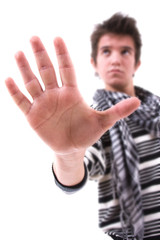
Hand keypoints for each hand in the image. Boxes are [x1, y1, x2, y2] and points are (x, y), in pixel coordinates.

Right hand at [5, 36, 139, 154]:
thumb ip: (117, 111)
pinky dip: (15, 92)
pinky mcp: (33, 116)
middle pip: (47, 71)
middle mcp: (56, 95)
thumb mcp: (103, 122)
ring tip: (19, 53)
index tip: (57, 38)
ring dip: (25, 69)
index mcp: (72, 93)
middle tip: (34, 37)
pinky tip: (8, 79)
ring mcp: (43, 104)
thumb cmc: (86, 134)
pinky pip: (22, 101)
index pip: (66, 69)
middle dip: (41, 55)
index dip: (62, 54)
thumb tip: (138, 101)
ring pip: (32, 83)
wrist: (72, 149)